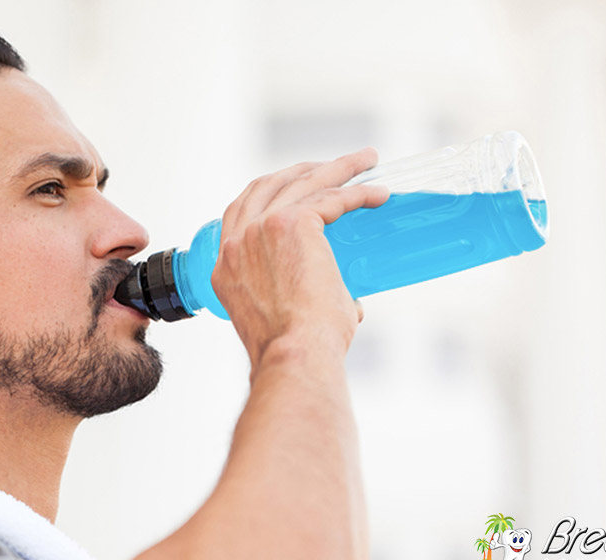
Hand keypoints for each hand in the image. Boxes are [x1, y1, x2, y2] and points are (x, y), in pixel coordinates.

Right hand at [211, 149, 388, 366]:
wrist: (294, 355)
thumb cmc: (296, 350)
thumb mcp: (286, 320)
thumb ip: (310, 304)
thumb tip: (352, 305)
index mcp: (226, 266)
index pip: (241, 212)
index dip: (271, 192)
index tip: (299, 185)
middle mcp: (236, 243)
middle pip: (270, 185)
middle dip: (305, 169)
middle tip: (337, 165)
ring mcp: (259, 229)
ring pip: (303, 182)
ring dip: (338, 167)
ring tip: (366, 160)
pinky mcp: (290, 224)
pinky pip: (331, 197)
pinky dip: (358, 193)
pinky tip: (379, 194)